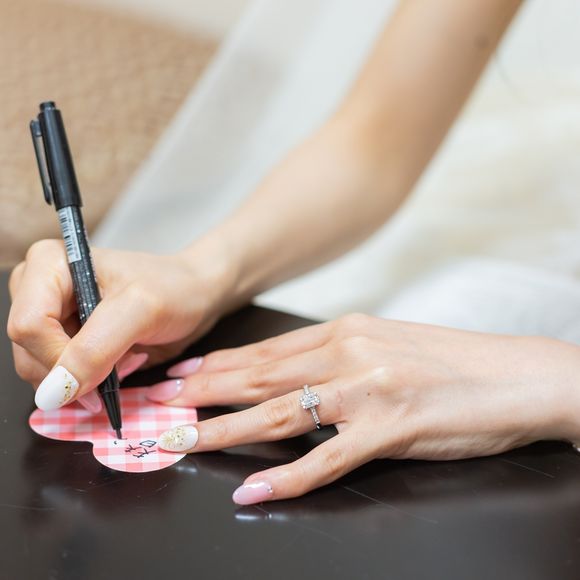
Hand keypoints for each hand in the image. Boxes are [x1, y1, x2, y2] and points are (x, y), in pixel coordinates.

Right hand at [7, 239, 232, 411]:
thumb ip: (95, 348)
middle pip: (28, 351)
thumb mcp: (141, 311)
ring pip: (41, 370)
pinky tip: (121, 363)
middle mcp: (40, 288)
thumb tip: (54, 392)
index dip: (58, 359)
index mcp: (49, 264)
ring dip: (84, 379)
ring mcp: (51, 316)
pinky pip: (61, 376)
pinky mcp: (66, 339)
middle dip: (72, 372)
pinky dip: (91, 381)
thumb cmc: (174, 288)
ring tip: (125, 357)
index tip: (97, 375)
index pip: (28, 326)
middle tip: (120, 363)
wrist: (196, 294)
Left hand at [152, 313, 579, 503]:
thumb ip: (341, 353)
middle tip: (164, 402)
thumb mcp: (388, 342)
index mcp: (348, 331)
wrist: (515, 374)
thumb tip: (296, 370)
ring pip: (281, 413)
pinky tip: (254, 490)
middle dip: (207, 390)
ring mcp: (368, 390)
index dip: (221, 362)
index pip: (269, 349)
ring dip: (227, 429)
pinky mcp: (391, 428)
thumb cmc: (453, 361)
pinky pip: (328, 458)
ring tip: (185, 441)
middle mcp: (350, 353)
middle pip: (262, 375)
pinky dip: (288, 478)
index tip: (185, 371)